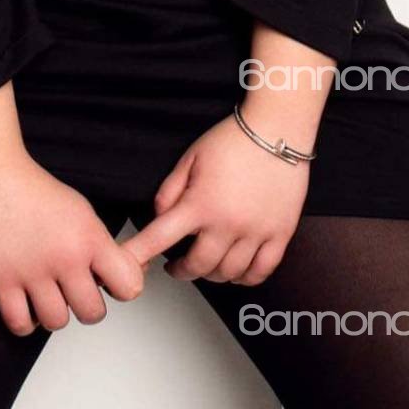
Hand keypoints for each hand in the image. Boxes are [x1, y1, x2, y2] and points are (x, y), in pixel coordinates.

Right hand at [0, 148, 144, 335]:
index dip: (121, 287)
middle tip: (75, 290)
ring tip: (48, 294)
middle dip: (85, 305)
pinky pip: (21, 325)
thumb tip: (131, 271)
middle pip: (93, 313)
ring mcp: (32, 271)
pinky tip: (26, 303)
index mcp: (89, 237)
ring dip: (54, 312)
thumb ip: (103, 245)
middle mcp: (65, 257)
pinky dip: (25, 321)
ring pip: (57, 322)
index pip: (128, 286)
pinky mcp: (2, 279)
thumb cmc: (36, 191)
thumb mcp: (82, 211)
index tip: (110, 282)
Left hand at [120, 113, 310, 284]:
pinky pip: (260, 272)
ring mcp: (255, 232)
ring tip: (206, 264)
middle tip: (176, 265)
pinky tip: (236, 270)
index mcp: (200, 203)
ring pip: (228, 273)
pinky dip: (245, 279)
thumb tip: (160, 218)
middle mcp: (227, 223)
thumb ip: (170, 190)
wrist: (277, 130)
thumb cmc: (233, 140)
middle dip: (181, 270)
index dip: (139, 255)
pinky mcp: (280, 234)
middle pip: (198, 267)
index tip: (128, 269)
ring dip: (212, 274)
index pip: (160, 237)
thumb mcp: (190, 158)